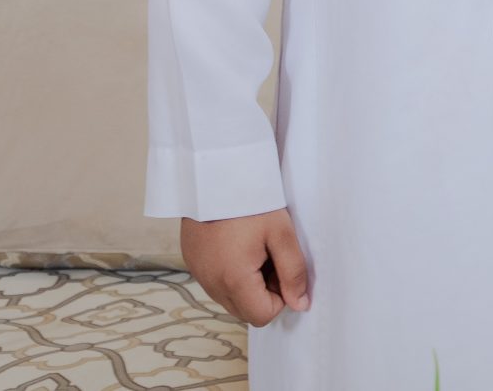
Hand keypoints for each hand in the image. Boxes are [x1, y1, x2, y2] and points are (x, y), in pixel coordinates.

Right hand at [181, 209, 311, 325]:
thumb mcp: (282, 234)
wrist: (215, 176)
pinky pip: (217, 284)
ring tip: (255, 249)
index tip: (283, 269)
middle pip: (245, 311)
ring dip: (248, 284)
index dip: (280, 297)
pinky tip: (238, 246)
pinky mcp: (193, 264)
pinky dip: (231, 274)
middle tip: (271, 256)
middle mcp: (211, 284)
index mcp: (234, 280)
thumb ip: (293, 272)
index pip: (262, 316)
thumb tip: (299, 304)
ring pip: (231, 299)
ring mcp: (199, 275)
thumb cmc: (251, 204)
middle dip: (264, 292)